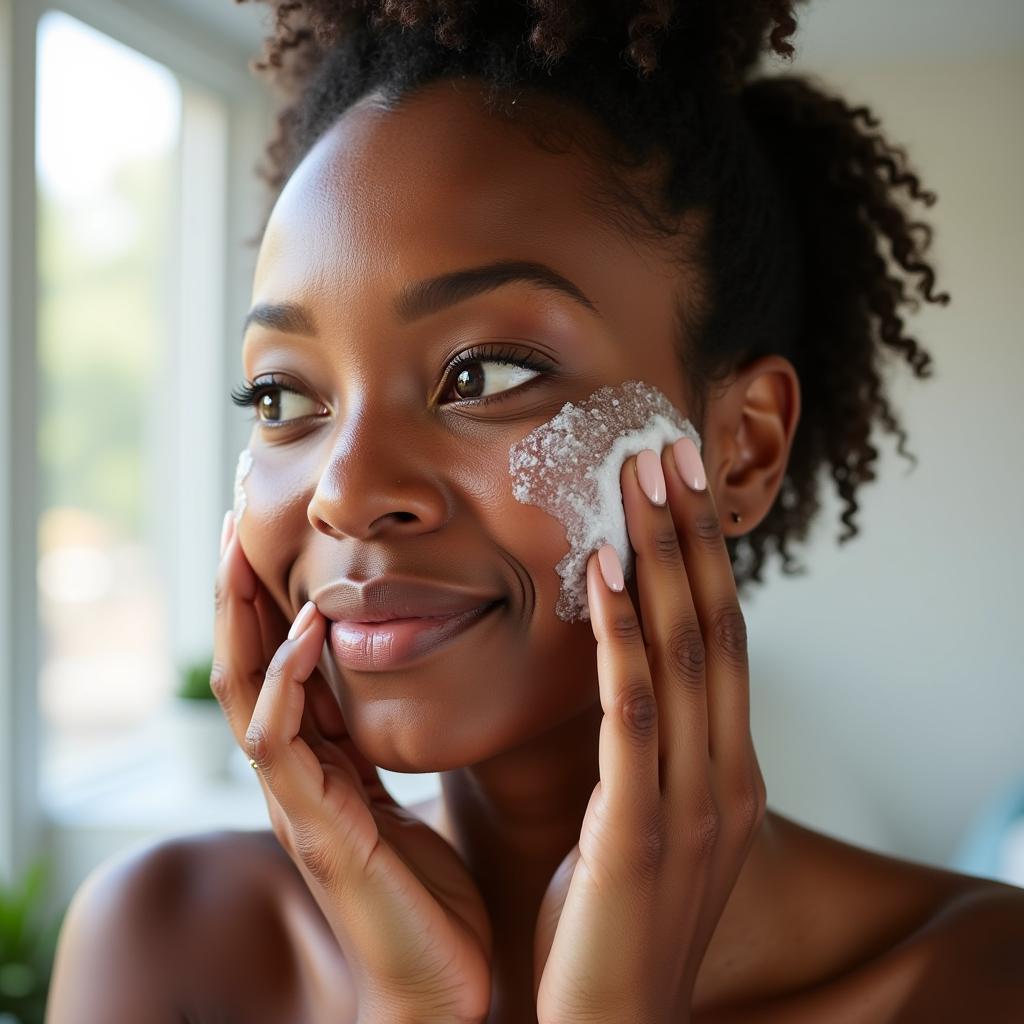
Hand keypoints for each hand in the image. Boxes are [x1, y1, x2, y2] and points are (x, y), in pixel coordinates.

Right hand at [213, 514, 491, 1023]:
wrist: (442, 987)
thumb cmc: (429, 897)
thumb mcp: (405, 800)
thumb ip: (382, 752)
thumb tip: (388, 699)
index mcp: (321, 765)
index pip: (280, 669)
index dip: (270, 605)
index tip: (270, 541)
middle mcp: (296, 777)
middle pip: (247, 668)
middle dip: (238, 596)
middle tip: (234, 522)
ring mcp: (297, 803)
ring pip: (246, 694)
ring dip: (243, 621)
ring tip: (241, 552)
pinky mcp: (316, 829)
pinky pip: (281, 742)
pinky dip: (287, 681)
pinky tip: (306, 630)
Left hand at [532, 441, 766, 1023]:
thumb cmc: (613, 925)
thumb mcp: (644, 823)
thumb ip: (649, 755)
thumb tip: (626, 679)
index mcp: (726, 771)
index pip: (725, 641)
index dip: (705, 558)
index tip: (681, 486)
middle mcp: (725, 776)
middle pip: (715, 627)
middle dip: (690, 534)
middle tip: (667, 449)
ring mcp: (692, 804)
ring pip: (684, 654)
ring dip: (662, 558)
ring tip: (640, 480)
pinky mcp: (641, 833)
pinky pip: (633, 712)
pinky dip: (622, 635)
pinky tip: (603, 571)